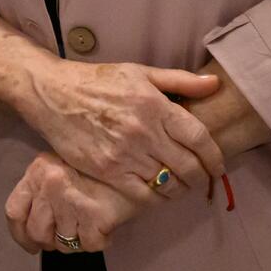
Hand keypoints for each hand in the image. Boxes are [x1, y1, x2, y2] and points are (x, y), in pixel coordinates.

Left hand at [4, 152, 149, 253]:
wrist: (138, 161)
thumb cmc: (96, 166)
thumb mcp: (60, 166)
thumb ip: (43, 190)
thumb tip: (33, 226)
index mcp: (37, 171)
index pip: (13, 211)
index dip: (20, 234)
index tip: (31, 245)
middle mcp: (50, 185)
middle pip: (36, 232)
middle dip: (50, 243)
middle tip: (68, 239)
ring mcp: (71, 201)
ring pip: (63, 243)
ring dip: (76, 242)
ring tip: (89, 229)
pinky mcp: (94, 215)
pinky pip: (88, 245)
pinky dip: (99, 242)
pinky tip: (106, 229)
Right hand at [25, 58, 224, 194]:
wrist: (53, 94)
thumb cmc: (98, 81)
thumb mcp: (139, 73)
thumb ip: (179, 80)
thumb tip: (214, 84)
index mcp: (154, 105)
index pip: (198, 137)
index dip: (214, 156)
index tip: (218, 166)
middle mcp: (143, 131)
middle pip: (187, 166)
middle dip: (201, 178)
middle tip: (203, 180)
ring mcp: (125, 154)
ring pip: (167, 182)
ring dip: (180, 188)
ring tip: (181, 186)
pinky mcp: (107, 170)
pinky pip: (142, 194)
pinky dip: (156, 197)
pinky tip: (157, 192)